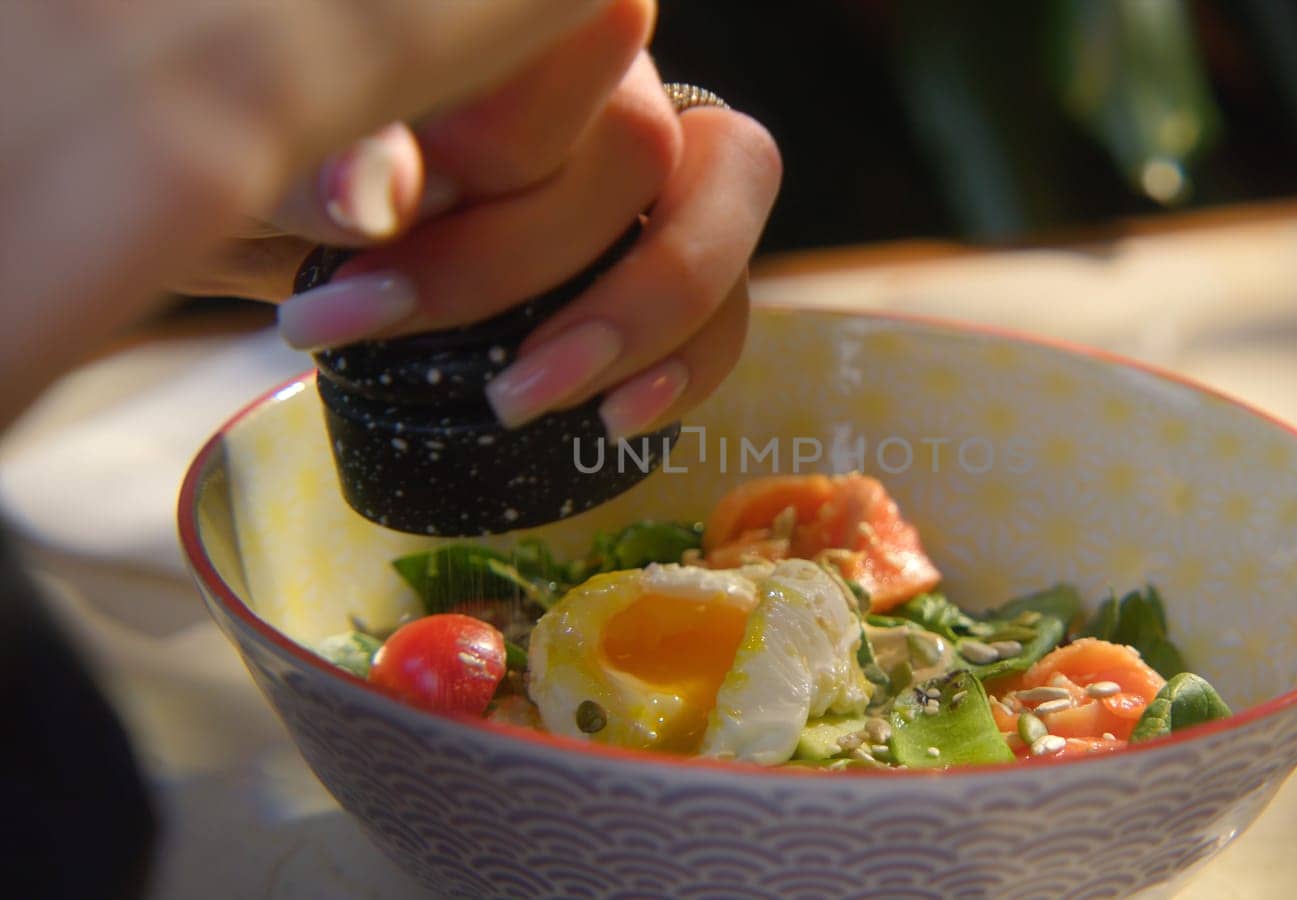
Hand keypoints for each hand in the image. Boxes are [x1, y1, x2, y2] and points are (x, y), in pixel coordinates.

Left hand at [177, 1, 780, 441]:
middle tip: (372, 321)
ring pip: (726, 204)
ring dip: (628, 318)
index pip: (584, 34)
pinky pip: (731, 304)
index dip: (502, 135)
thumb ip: (317, 160)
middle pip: (640, 148)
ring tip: (511, 397)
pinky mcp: (679, 258)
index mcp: (523, 27)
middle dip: (510, 259)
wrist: (317, 234)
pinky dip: (684, 367)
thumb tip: (375, 200)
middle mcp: (612, 76)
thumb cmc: (293, 170)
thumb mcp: (273, 157)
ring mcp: (666, 164)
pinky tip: (611, 419)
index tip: (381, 214)